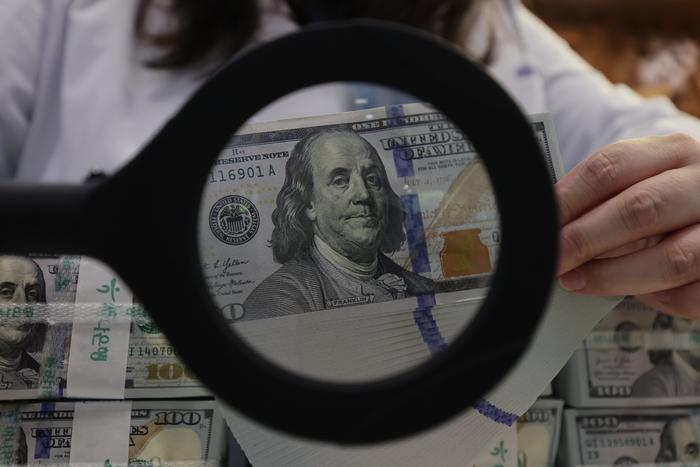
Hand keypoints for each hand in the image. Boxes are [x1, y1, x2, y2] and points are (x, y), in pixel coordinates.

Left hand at [556, 133, 699, 318]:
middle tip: (552, 260)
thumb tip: (551, 231)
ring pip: (672, 257)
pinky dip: (659, 299)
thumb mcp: (642, 185)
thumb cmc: (671, 206)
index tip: (539, 226)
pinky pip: (694, 294)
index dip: (568, 199)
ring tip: (576, 281)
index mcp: (674, 152)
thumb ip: (603, 202)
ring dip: (614, 275)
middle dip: (585, 239)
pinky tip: (636, 295)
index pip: (611, 167)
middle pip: (640, 208)